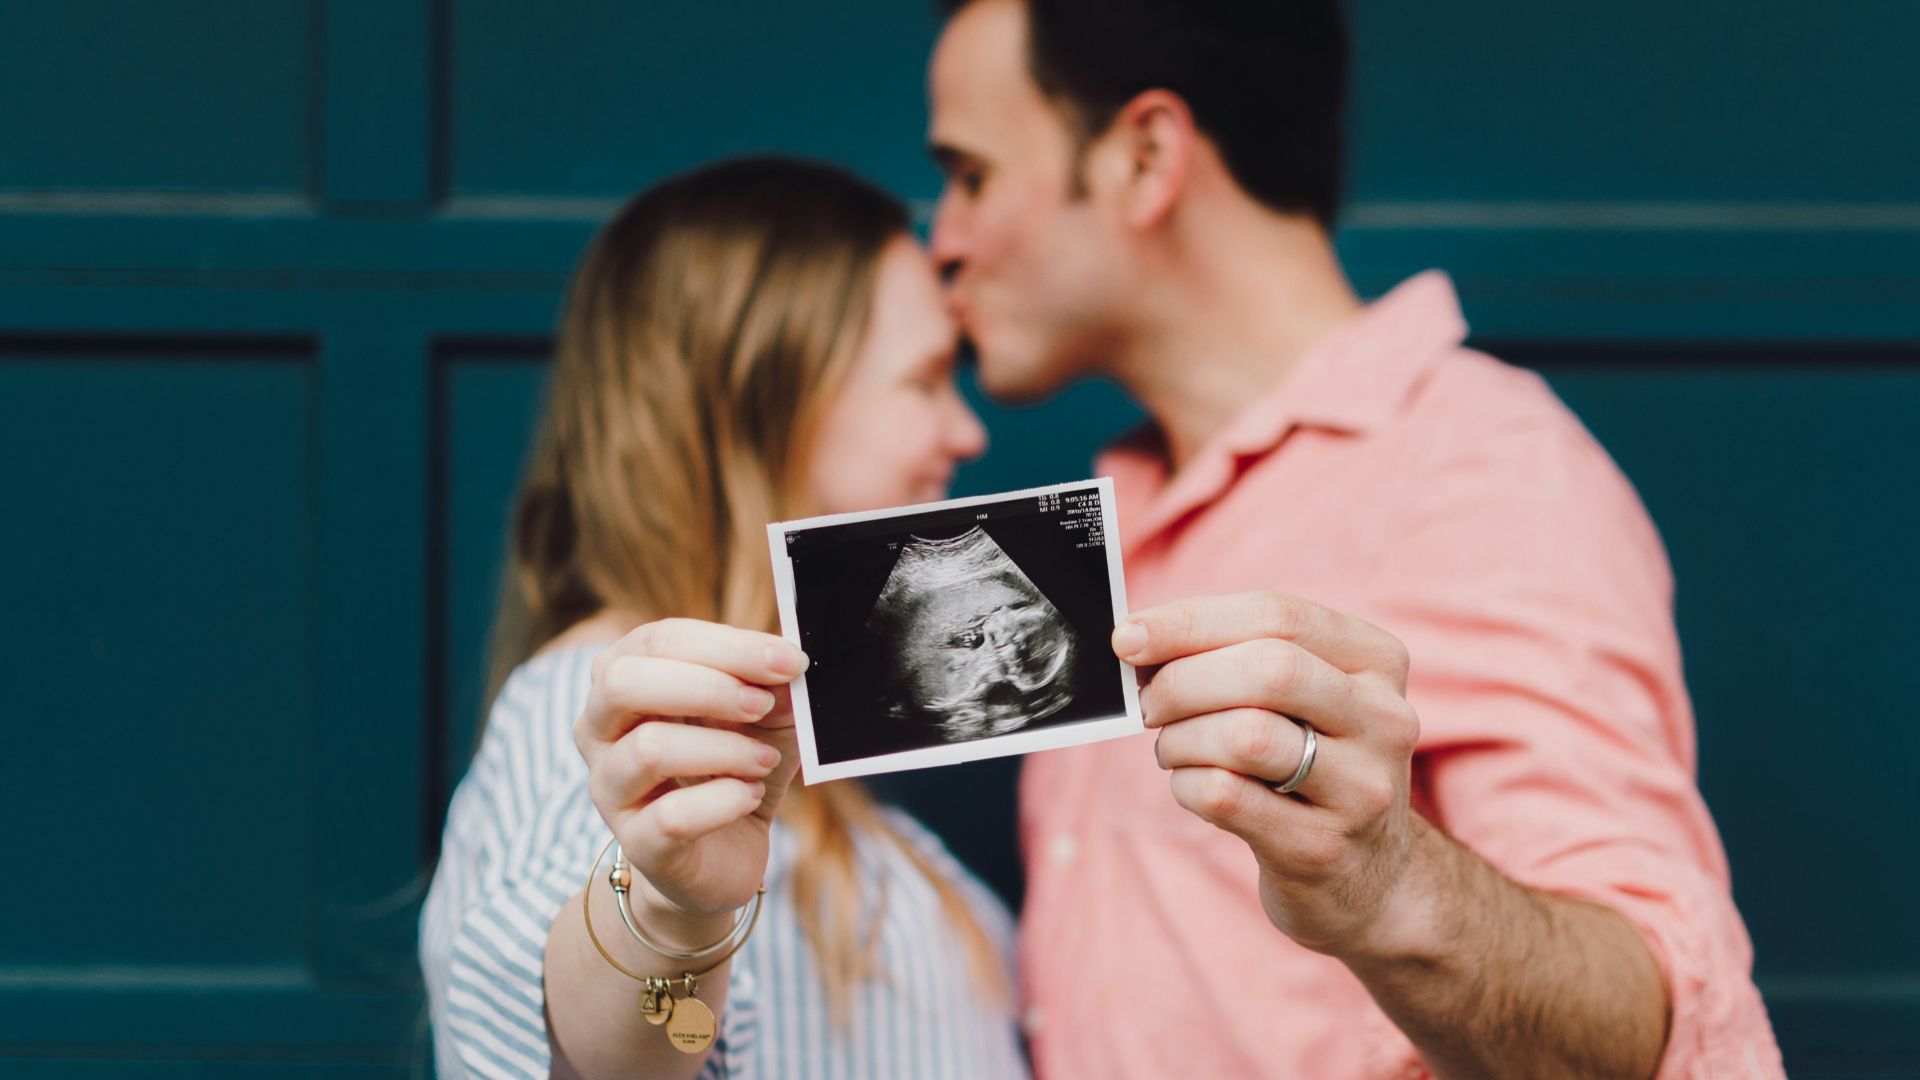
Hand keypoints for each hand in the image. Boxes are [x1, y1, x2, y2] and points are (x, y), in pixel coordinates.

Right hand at [575, 619, 807, 936]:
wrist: (723, 855)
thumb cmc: (734, 767)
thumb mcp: (763, 716)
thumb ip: (772, 685)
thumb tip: (788, 660)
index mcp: (623, 680)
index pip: (658, 641)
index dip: (728, 645)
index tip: (788, 660)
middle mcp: (598, 730)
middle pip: (624, 683)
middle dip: (708, 687)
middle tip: (762, 704)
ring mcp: (610, 789)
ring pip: (649, 749)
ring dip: (724, 749)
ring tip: (764, 761)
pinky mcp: (637, 843)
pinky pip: (672, 816)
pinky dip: (725, 801)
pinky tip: (751, 797)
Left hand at [1115, 591, 1423, 958]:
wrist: (1369, 878)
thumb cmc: (1311, 764)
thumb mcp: (1303, 699)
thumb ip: (1236, 656)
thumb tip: (1139, 638)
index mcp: (1378, 662)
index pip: (1276, 616)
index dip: (1190, 621)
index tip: (1128, 636)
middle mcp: (1384, 720)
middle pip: (1267, 670)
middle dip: (1183, 681)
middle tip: (1147, 703)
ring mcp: (1362, 789)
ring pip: (1245, 735)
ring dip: (1181, 738)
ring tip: (1173, 748)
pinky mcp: (1322, 847)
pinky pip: (1227, 796)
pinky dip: (1186, 784)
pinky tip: (1191, 786)